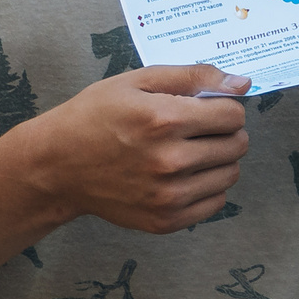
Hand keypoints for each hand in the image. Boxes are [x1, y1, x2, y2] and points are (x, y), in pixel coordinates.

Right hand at [2, 64, 251, 233]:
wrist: (57, 166)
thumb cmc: (95, 116)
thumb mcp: (137, 81)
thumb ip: (193, 78)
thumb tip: (241, 84)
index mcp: (165, 120)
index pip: (233, 115)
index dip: (223, 107)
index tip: (205, 108)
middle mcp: (170, 161)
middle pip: (237, 145)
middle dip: (224, 132)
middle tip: (196, 129)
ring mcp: (168, 196)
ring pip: (231, 174)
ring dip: (218, 160)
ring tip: (189, 151)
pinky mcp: (166, 220)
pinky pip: (216, 202)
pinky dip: (207, 187)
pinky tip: (182, 175)